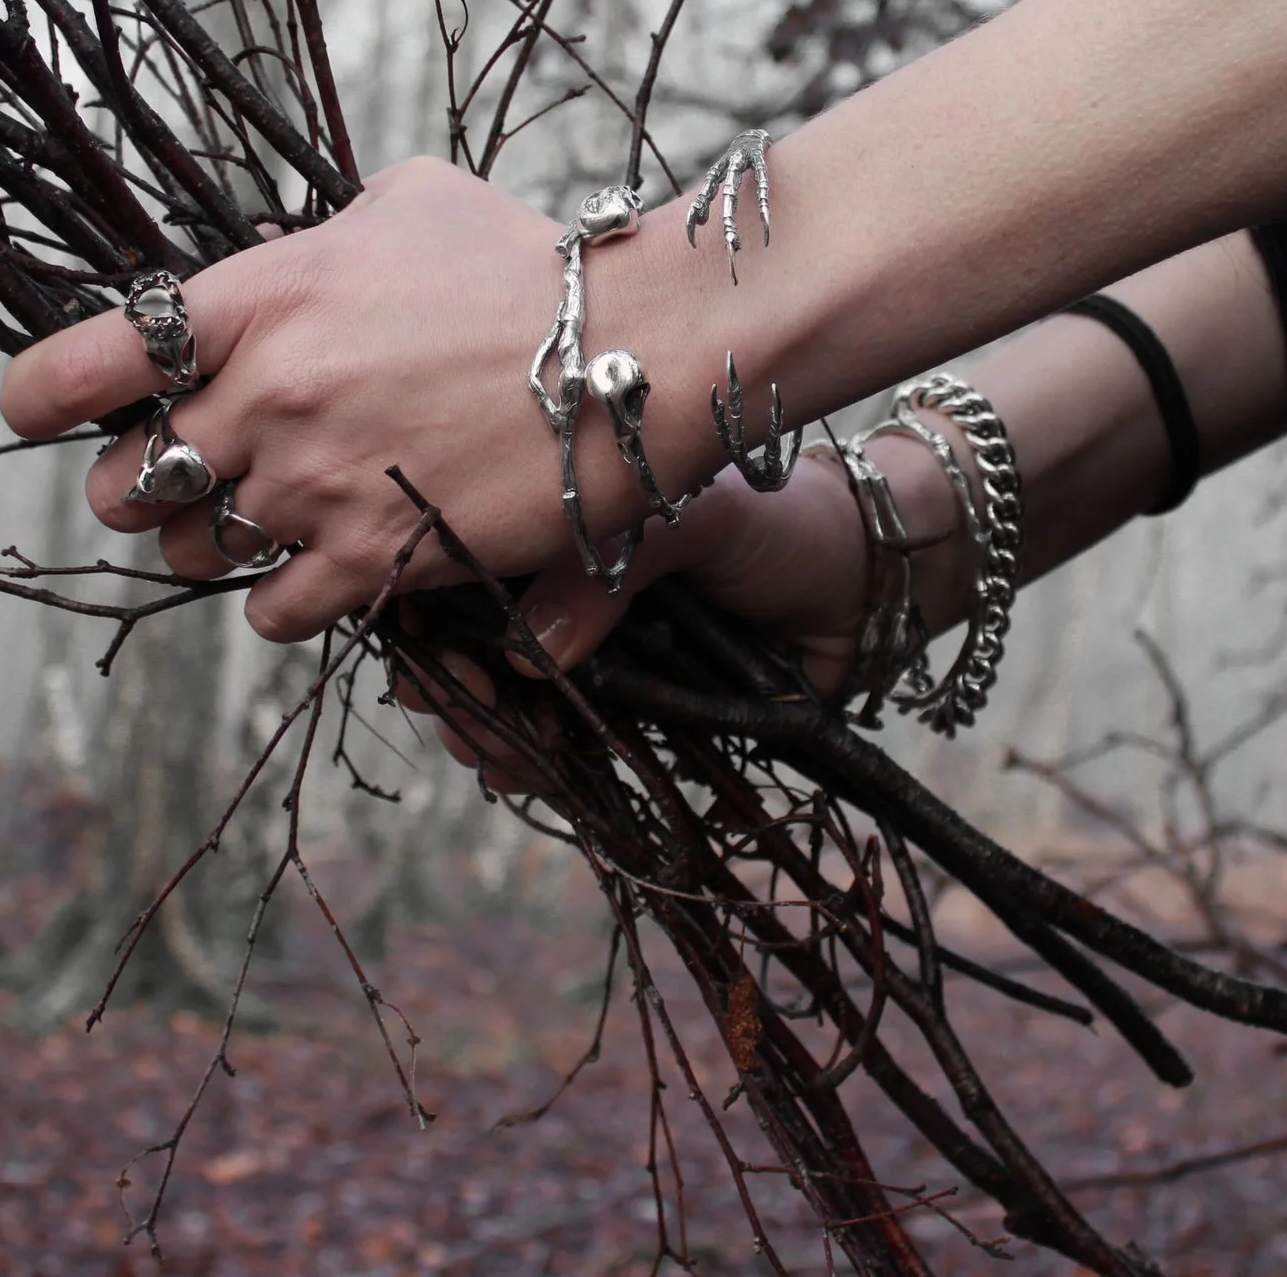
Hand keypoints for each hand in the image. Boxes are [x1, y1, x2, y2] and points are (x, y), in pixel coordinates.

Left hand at [0, 157, 724, 641]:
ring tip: (269, 514)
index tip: (39, 411)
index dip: (40, 396)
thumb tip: (277, 254)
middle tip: (190, 472)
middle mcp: (266, 394)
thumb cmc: (529, 263)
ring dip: (217, 541)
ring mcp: (315, 484)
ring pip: (196, 553)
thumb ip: (316, 236)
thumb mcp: (409, 202)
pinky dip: (283, 596)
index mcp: (257, 296)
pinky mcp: (375, 556)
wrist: (637, 348)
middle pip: (128, 481)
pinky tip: (321, 565)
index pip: (80, 364)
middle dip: (146, 482)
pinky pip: (273, 610)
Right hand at [395, 459, 875, 790]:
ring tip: (506, 750)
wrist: (862, 586)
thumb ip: (611, 563)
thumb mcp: (691, 512)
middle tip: (474, 709)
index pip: (455, 562)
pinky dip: (536, 768)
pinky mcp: (624, 715)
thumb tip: (527, 652)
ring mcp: (586, 654)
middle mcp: (556, 587)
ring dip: (486, 736)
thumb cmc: (775, 523)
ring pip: (501, 704)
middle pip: (463, 641)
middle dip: (450, 685)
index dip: (424, 608)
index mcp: (553, 520)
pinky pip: (559, 748)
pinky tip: (538, 773)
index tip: (428, 648)